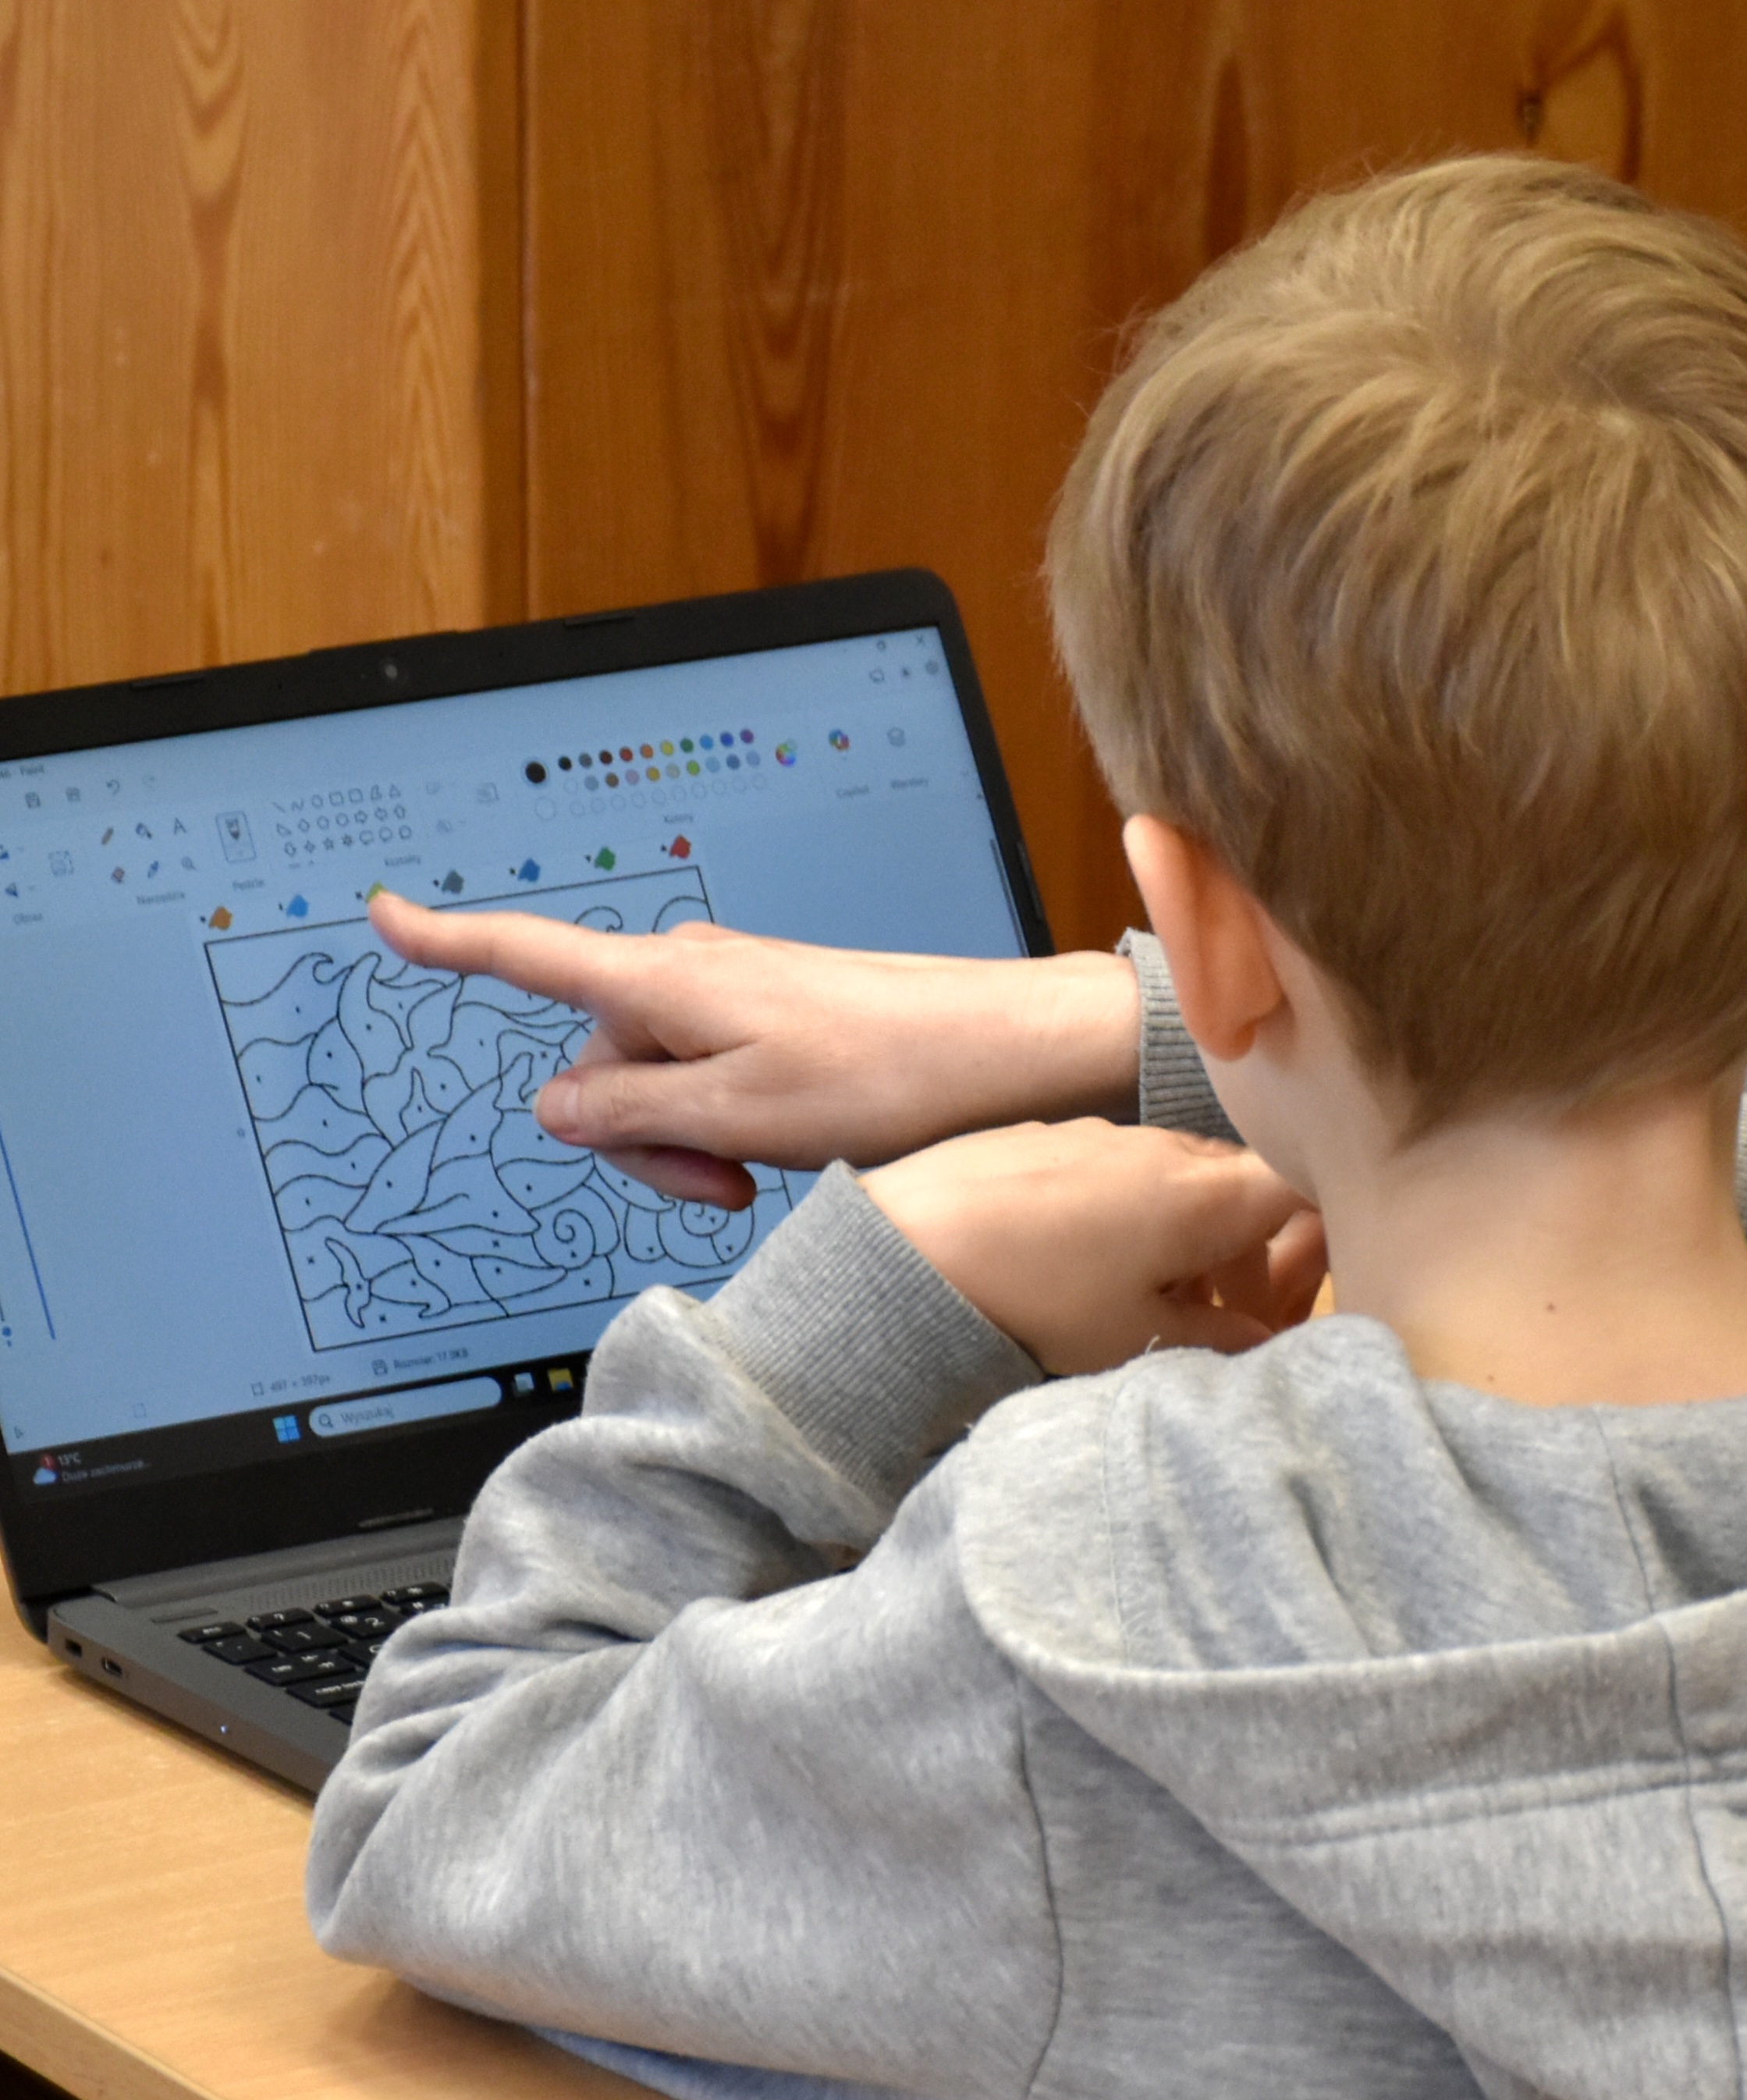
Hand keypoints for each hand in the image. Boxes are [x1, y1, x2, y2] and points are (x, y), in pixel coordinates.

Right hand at [369, 893, 1142, 1209]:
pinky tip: (797, 1145)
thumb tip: (556, 1105)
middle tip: (728, 1185)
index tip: (384, 914)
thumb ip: (626, 1113)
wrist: (1008, 1049)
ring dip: (695, 1140)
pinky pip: (714, 1076)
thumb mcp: (734, 1116)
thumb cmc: (889, 1073)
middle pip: (600, 1061)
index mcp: (663, 980)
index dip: (450, 943)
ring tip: (774, 1168)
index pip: (528, 955)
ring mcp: (735, 990)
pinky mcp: (777, 1014)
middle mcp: (689, 970)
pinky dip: (735, 1122)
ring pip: (660, 1081)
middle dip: (642, 1136)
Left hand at [864, 1121, 1324, 1374]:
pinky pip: (1125, 1169)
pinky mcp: (1059, 1135)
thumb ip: (1216, 1339)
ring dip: (1188, 1236)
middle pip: (1245, 1189)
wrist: (914, 1238)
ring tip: (1145, 1297)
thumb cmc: (1043, 1294)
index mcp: (1212, 1195)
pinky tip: (1081, 1262)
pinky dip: (1132, 1214)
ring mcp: (1114, 1134)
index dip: (1321, 1236)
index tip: (1296, 1291)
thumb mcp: (1138, 1338)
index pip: (1306, 1189)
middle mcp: (1174, 1149)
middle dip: (1248, 1253)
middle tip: (1222, 1320)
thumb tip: (1261, 1342)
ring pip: (1183, 1180)